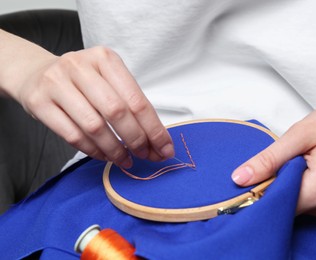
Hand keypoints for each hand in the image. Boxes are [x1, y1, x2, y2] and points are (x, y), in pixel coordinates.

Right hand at [14, 46, 173, 167]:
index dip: (154, 129)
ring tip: (126, 160)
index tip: (164, 148)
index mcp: (105, 59)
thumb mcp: (107, 79)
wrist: (36, 73)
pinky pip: (73, 135)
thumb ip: (130, 104)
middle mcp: (80, 66)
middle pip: (117, 112)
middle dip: (137, 140)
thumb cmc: (81, 81)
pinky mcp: (39, 102)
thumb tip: (157, 140)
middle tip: (146, 155)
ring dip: (115, 149)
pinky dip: (93, 151)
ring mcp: (56, 83)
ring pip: (94, 126)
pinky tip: (104, 156)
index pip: (136, 99)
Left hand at [231, 83, 315, 216]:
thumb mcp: (299, 135)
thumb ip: (268, 160)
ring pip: (291, 202)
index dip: (256, 192)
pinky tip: (298, 165)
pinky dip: (294, 183)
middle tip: (271, 160)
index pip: (274, 205)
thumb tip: (240, 179)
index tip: (246, 177)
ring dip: (282, 183)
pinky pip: (303, 198)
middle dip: (269, 185)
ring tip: (291, 159)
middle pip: (282, 205)